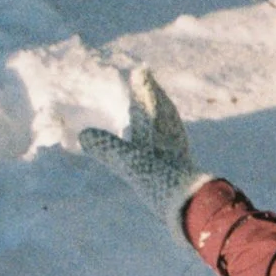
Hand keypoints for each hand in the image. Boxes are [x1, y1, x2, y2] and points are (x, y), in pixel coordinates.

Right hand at [78, 68, 212, 232]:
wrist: (191, 204)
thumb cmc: (159, 178)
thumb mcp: (128, 162)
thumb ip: (106, 147)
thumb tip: (84, 135)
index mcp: (158, 125)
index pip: (149, 99)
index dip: (144, 86)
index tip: (141, 71)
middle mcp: (170, 132)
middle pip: (161, 107)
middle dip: (151, 94)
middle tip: (146, 80)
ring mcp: (177, 147)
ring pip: (167, 122)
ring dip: (158, 111)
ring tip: (151, 104)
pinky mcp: (181, 163)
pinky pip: (170, 139)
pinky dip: (162, 132)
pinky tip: (158, 141)